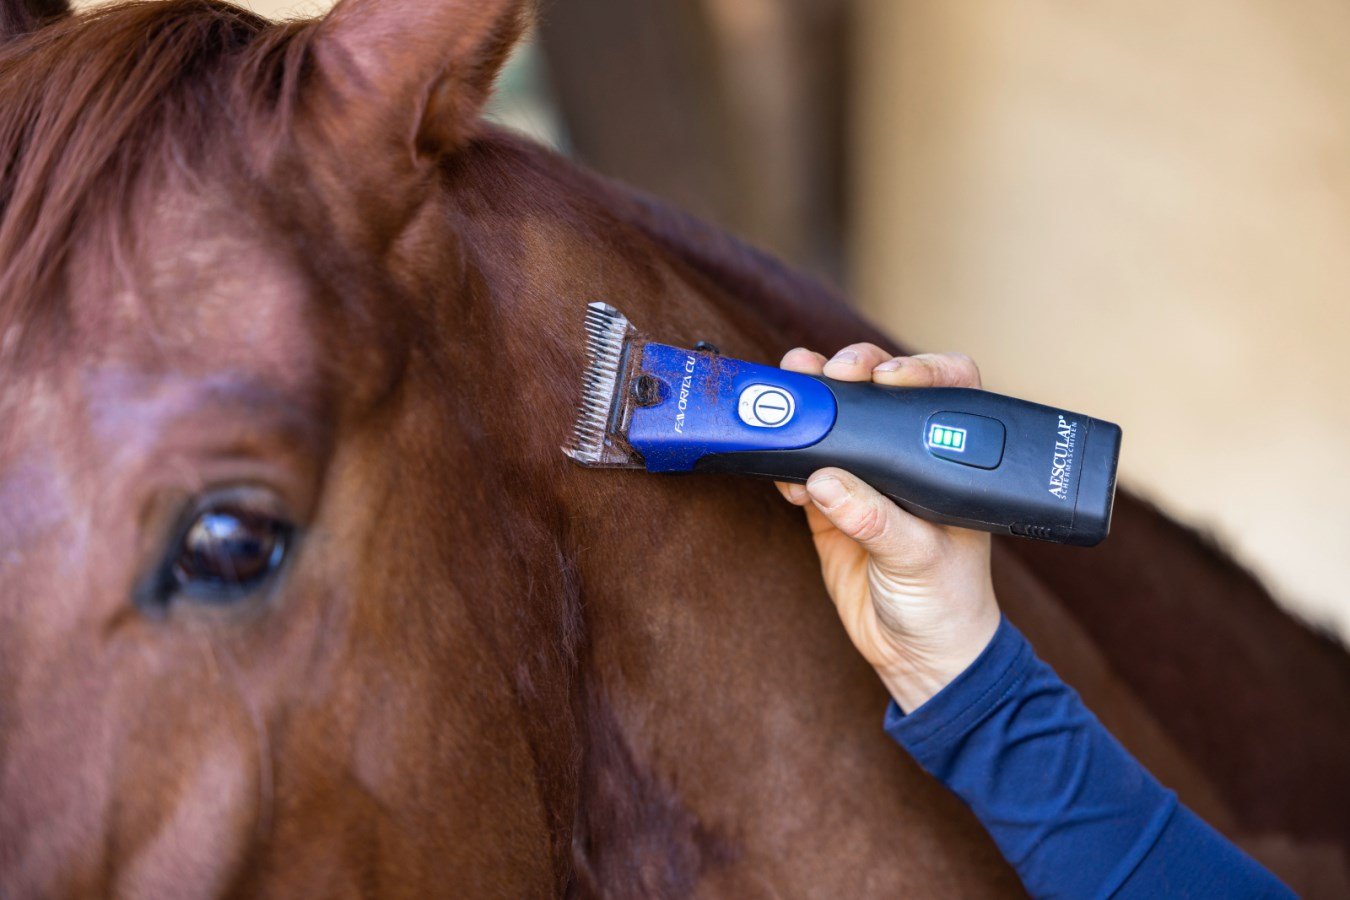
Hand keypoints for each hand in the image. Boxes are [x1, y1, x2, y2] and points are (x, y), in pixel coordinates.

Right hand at [777, 344, 1001, 711]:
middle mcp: (910, 459)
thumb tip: (826, 481)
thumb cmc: (946, 604)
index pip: (947, 388)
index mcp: (950, 460)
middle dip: (853, 370)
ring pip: (836, 420)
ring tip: (792, 388)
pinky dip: (786, 462)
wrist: (917, 656)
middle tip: (833, 373)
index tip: (887, 378)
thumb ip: (876, 520)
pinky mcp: (831, 506)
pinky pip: (802, 467)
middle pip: (880, 391)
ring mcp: (868, 479)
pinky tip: (785, 473)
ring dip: (810, 401)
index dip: (919, 368)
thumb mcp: (920, 559)